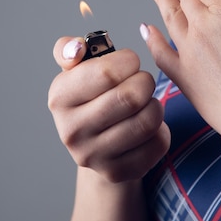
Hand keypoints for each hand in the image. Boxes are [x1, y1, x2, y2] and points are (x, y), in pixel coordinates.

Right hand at [48, 36, 169, 182]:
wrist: (95, 142)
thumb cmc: (90, 95)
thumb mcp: (76, 69)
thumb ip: (70, 49)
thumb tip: (77, 49)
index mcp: (59, 98)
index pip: (107, 73)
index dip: (128, 61)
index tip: (129, 62)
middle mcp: (70, 131)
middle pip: (131, 97)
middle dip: (145, 82)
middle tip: (142, 82)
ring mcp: (93, 156)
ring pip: (148, 120)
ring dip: (155, 105)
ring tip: (145, 102)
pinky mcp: (116, 172)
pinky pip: (158, 144)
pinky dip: (161, 130)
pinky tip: (147, 126)